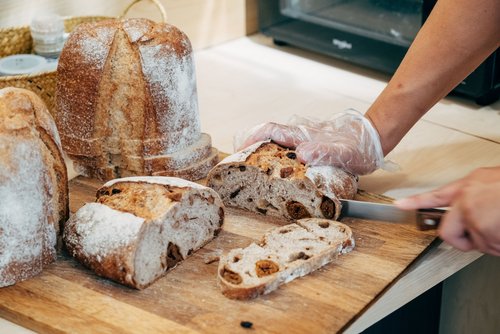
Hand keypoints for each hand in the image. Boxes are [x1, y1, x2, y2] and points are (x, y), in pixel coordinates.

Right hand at [234, 110, 384, 174]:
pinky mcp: (308, 151)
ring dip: (262, 157)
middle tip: (239, 168)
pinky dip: (275, 162)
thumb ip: (324, 151)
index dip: (252, 139)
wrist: (371, 141)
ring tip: (252, 175)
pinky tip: (276, 176)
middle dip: (250, 150)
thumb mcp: (343, 152)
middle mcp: (299, 138)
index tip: (240, 150)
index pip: (270, 131)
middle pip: (267, 138)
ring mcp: (302, 143)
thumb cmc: (358, 147)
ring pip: (275, 146)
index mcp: (302, 136)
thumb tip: (302, 154)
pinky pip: (285, 154)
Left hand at [395, 167, 499, 255]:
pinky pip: (493, 250)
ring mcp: (475, 219)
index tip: (399, 206)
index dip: (415, 202)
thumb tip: (471, 209)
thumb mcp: (492, 180)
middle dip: (463, 240)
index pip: (434, 196)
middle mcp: (466, 202)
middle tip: (482, 236)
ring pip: (478, 244)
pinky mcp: (486, 233)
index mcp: (468, 186)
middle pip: (448, 233)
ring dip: (494, 242)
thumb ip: (477, 194)